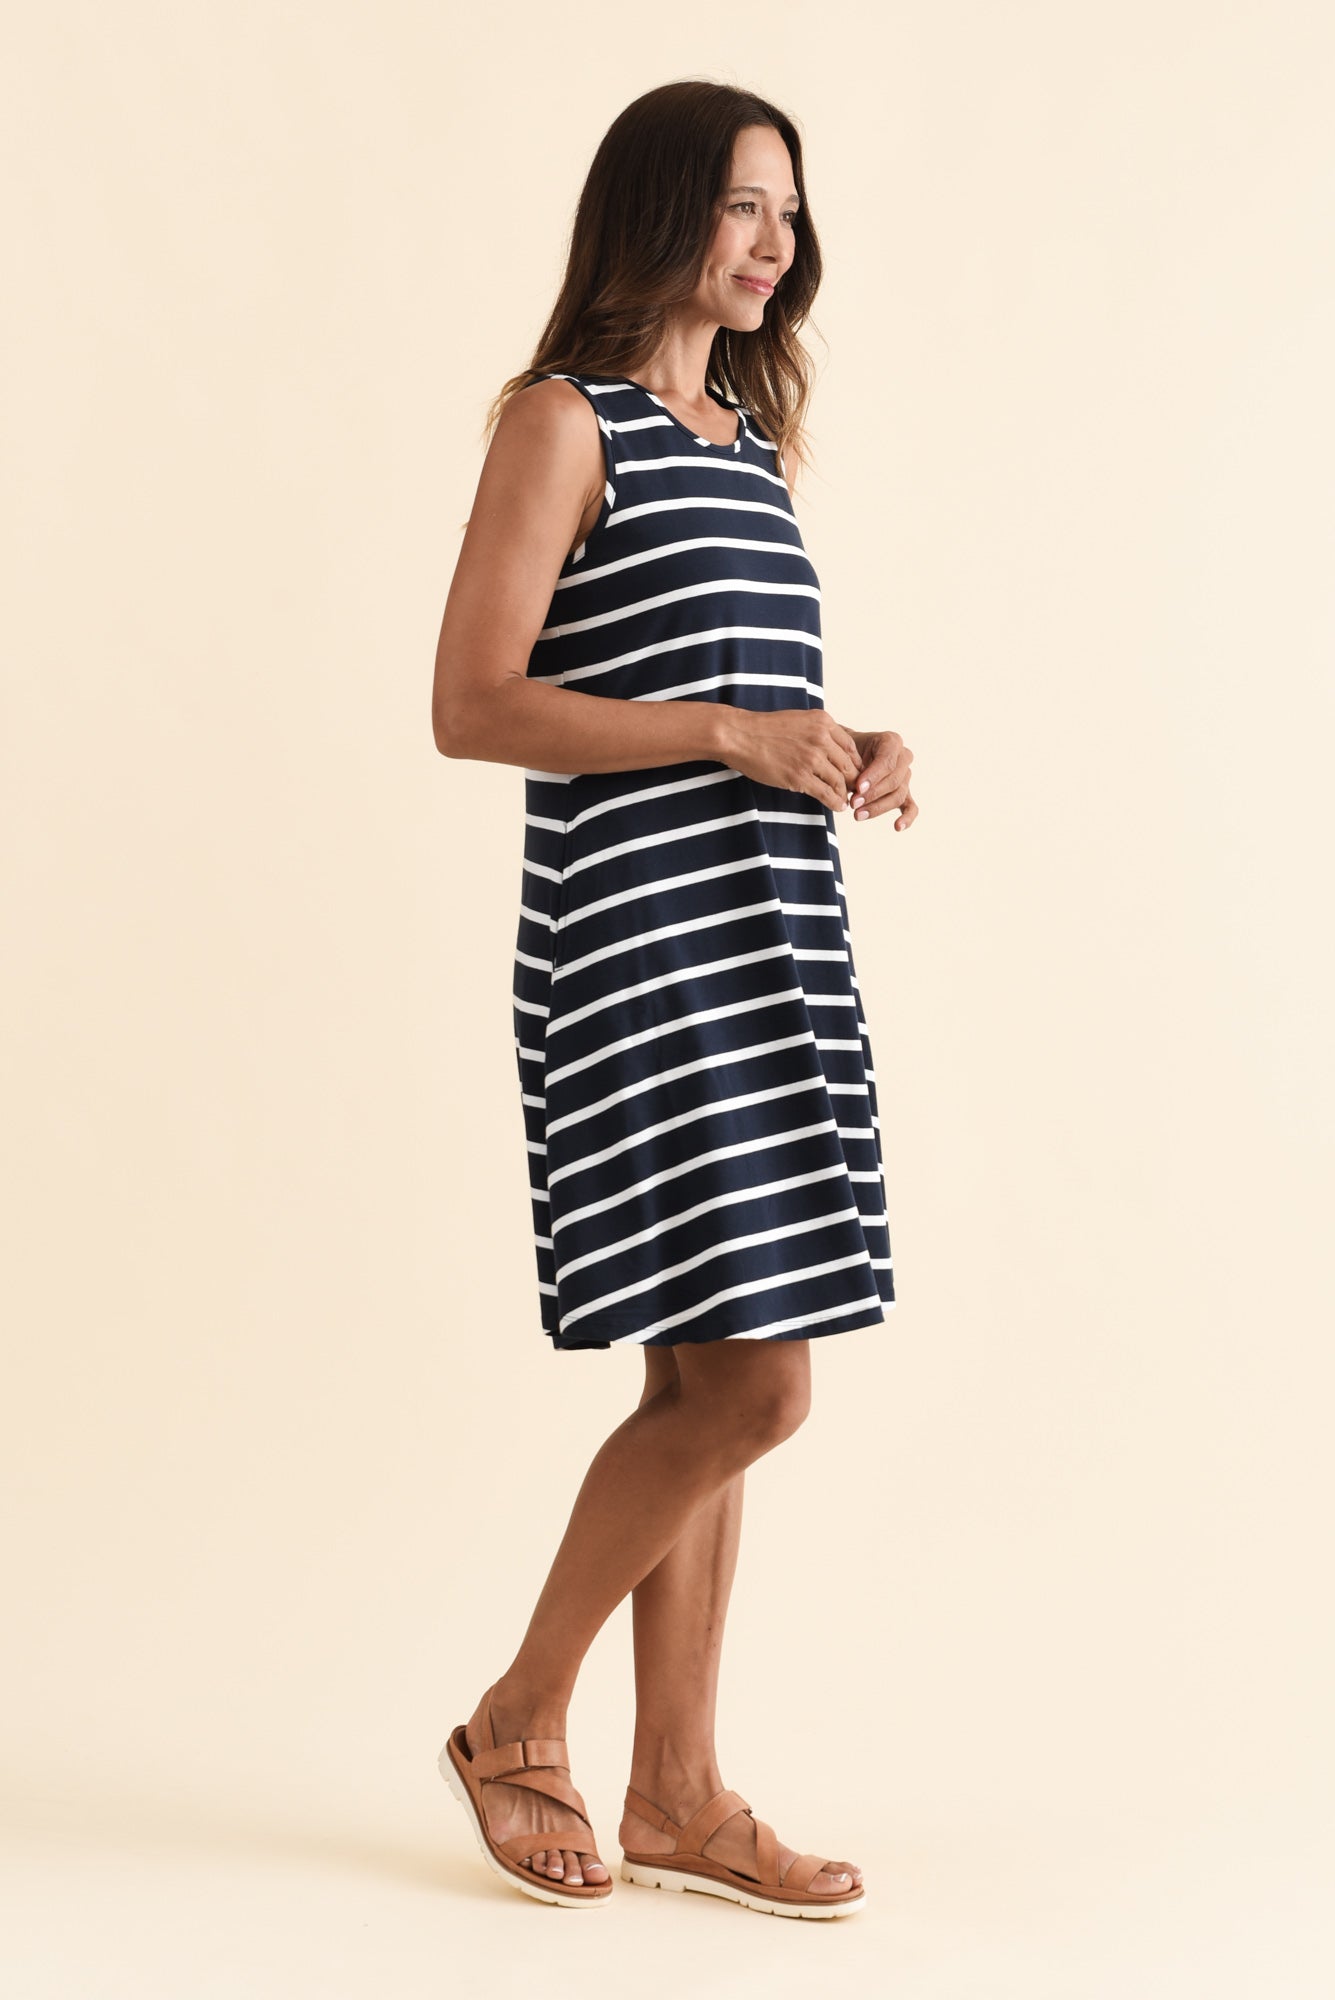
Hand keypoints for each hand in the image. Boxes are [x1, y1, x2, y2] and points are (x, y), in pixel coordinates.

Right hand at [726, 708, 864, 814]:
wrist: (740, 735)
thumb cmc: (765, 729)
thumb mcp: (799, 720)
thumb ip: (818, 731)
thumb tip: (832, 747)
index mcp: (823, 722)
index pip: (850, 747)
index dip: (855, 763)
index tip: (853, 773)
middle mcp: (821, 739)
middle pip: (848, 765)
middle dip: (852, 780)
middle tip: (853, 790)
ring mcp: (811, 759)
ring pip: (839, 781)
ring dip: (844, 794)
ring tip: (844, 800)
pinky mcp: (800, 777)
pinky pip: (826, 793)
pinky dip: (835, 802)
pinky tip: (837, 806)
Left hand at [845, 729, 916, 830]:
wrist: (849, 753)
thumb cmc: (848, 750)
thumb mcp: (847, 750)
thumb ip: (853, 765)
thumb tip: (854, 788)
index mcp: (891, 741)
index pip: (887, 761)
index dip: (873, 776)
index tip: (858, 788)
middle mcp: (903, 757)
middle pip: (894, 781)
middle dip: (873, 795)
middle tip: (853, 804)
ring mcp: (906, 775)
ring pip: (898, 795)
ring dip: (878, 807)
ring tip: (858, 815)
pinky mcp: (905, 792)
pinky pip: (911, 806)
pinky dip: (907, 818)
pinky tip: (897, 827)